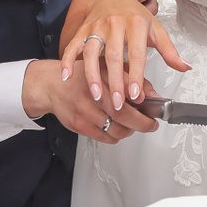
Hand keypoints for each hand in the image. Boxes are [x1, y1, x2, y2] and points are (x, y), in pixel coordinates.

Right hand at [22, 58, 158, 143]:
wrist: (51, 85)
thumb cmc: (81, 75)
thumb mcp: (107, 68)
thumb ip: (131, 79)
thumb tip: (152, 95)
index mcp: (101, 77)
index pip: (129, 96)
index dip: (145, 109)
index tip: (154, 113)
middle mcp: (92, 95)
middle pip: (124, 117)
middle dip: (142, 124)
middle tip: (150, 124)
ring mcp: (84, 112)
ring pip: (116, 131)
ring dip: (129, 131)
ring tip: (132, 124)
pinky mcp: (78, 125)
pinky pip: (104, 138)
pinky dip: (115, 135)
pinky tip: (116, 127)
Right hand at [61, 0, 189, 111]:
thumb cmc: (135, 16)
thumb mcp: (156, 30)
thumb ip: (169, 51)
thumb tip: (185, 67)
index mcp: (136, 24)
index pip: (137, 53)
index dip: (137, 75)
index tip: (136, 95)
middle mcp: (114, 24)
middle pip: (114, 56)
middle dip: (116, 82)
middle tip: (118, 104)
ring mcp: (96, 27)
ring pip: (91, 52)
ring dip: (92, 75)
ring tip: (97, 95)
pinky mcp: (82, 30)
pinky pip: (73, 46)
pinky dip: (67, 61)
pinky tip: (67, 76)